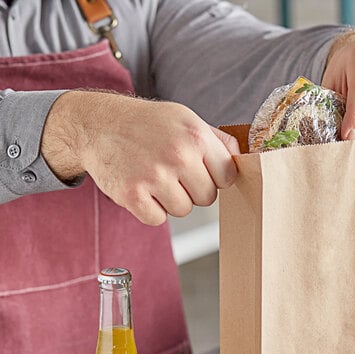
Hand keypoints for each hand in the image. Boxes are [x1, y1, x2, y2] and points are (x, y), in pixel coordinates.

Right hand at [41, 91, 238, 224]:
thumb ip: (218, 141)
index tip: (199, 169)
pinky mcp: (131, 194)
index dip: (214, 176)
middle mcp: (177, 154)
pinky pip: (158, 219)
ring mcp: (153, 176)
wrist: (97, 124)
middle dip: (192, 189)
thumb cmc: (147, 124)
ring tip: (155, 177)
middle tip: (172, 171)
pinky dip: (150, 209)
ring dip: (171, 200)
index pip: (227, 177)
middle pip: (207, 198)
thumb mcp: (186, 119)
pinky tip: (141, 187)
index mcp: (195, 135)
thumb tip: (245, 161)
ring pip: (183, 210)